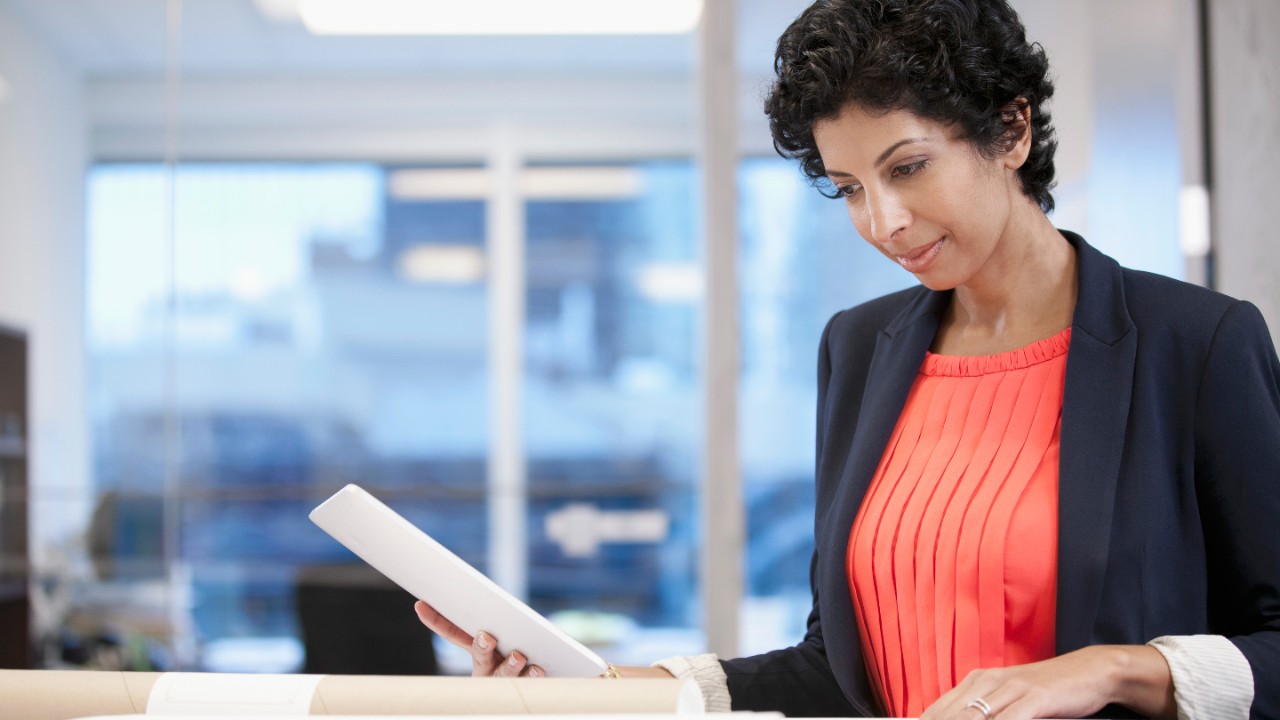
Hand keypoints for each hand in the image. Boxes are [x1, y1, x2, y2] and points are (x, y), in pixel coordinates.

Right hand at [414, 600, 543, 676]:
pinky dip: (533, 675)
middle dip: (482, 647)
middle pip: (480, 657)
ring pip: (504, 674)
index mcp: (477, 651)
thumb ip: (494, 628)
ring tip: (518, 656)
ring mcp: (503, 682)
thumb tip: (493, 609)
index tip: (420, 605)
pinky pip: (529, 684)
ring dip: (510, 665)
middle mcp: (486, 668)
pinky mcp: (523, 689)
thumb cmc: (515, 656)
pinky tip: (538, 668)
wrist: (528, 696)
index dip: (436, 620)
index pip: (453, 633)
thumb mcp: (504, 641)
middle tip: (486, 637)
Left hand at [919, 645, 1174, 719]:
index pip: (938, 710)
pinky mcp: (1033, 699)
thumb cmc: (1047, 690)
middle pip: (950, 716)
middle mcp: (987, 682)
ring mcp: (1010, 689)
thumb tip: (956, 719)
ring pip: (972, 718)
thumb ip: (983, 712)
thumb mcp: (1008, 698)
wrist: (1089, 671)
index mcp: (977, 681)